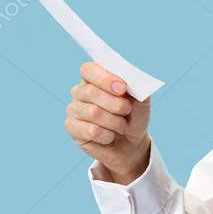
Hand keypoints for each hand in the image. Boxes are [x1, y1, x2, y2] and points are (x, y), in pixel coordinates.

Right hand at [64, 62, 150, 184]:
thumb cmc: (133, 117)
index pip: (89, 70)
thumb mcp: (141, 100)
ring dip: (115, 122)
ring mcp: (73, 109)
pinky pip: (91, 130)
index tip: (122, 88)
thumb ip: (137, 86)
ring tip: (121, 125)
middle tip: (127, 110)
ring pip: (93, 112)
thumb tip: (131, 77)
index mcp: (95, 78)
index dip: (105, 78)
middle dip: (115, 104)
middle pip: (91, 92)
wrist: (131, 143)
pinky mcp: (71, 127)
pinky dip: (107, 135)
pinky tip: (109, 136)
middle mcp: (80, 91)